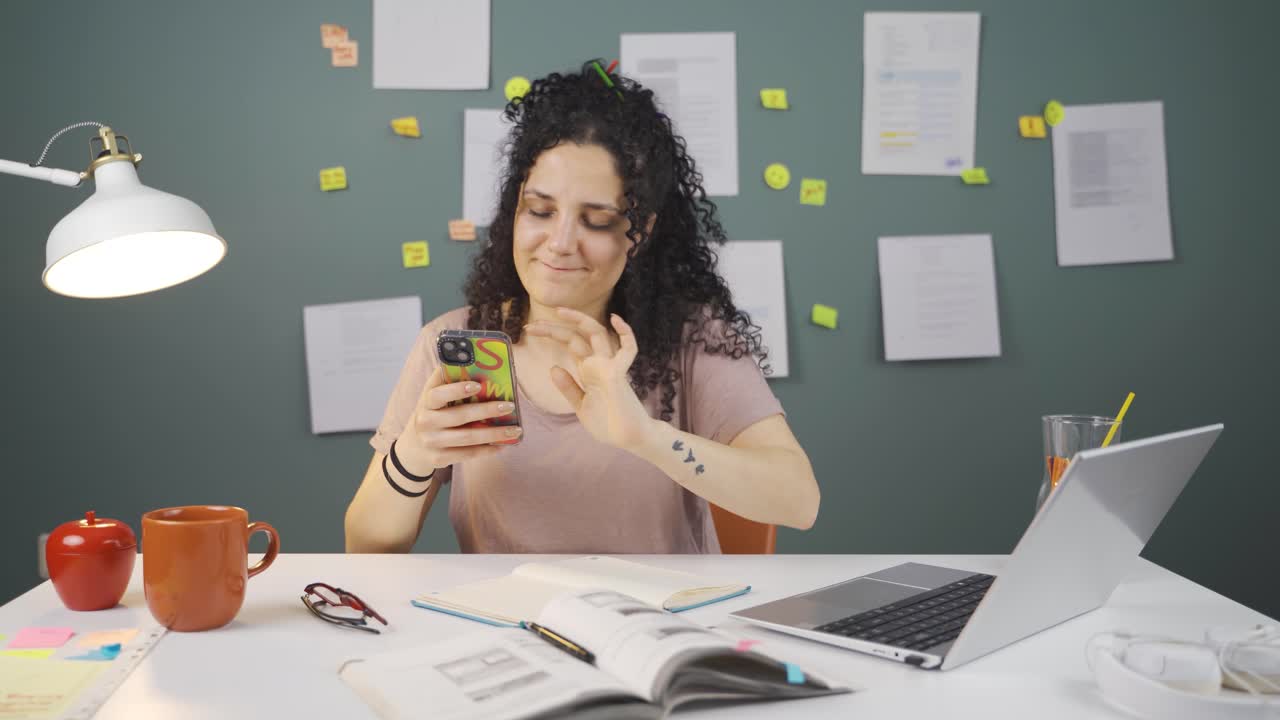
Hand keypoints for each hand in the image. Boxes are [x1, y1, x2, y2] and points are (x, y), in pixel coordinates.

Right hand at [393, 367, 523, 473]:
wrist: (413, 447)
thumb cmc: (433, 414)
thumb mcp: (433, 397)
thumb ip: (447, 380)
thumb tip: (474, 361)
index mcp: (426, 402)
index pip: (438, 394)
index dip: (457, 390)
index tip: (478, 385)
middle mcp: (426, 422)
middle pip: (458, 416)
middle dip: (486, 411)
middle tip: (509, 406)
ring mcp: (431, 442)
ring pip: (466, 438)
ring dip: (493, 434)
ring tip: (515, 429)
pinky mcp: (439, 458)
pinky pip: (466, 454)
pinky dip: (486, 450)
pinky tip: (502, 445)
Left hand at [525, 308, 654, 450]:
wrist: (628, 439)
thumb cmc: (608, 423)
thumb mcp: (581, 405)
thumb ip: (569, 387)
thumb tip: (553, 368)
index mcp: (590, 369)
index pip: (571, 343)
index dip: (552, 333)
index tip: (530, 330)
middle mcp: (599, 363)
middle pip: (578, 335)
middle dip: (555, 327)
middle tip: (531, 325)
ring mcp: (609, 367)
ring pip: (596, 334)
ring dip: (578, 320)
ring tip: (558, 312)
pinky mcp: (617, 375)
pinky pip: (627, 350)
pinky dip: (625, 333)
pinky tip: (615, 320)